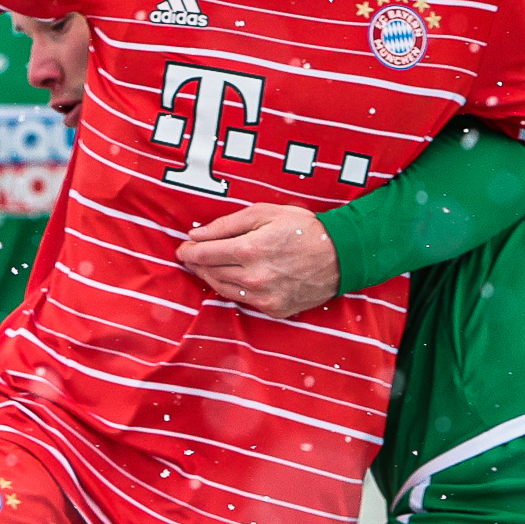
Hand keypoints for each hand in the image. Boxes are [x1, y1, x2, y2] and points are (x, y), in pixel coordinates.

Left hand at [176, 203, 340, 317]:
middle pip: (210, 273)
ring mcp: (264, 297)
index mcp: (250, 250)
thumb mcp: (265, 213)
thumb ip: (227, 224)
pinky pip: (243, 301)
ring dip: (211, 277)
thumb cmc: (305, 229)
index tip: (183, 248)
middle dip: (197, 263)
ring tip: (207, 266)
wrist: (341, 256)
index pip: (204, 254)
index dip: (188, 251)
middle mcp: (254, 278)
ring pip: (222, 290)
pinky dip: (234, 290)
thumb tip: (196, 235)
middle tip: (191, 255)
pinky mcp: (273, 310)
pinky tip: (234, 278)